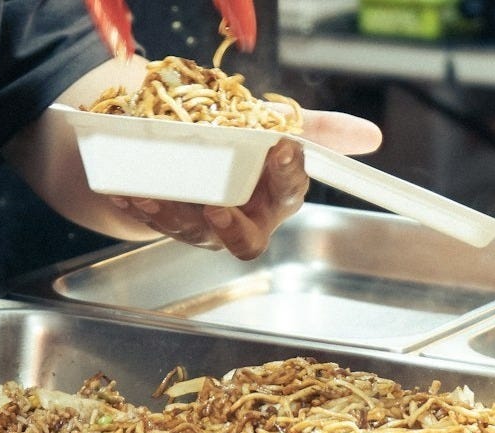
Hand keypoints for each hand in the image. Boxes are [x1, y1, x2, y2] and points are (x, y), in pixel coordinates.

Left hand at [110, 109, 381, 259]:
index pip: (290, 191)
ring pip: (193, 233)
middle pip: (246, 240)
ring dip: (171, 217)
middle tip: (215, 209)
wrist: (194, 162)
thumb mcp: (279, 131)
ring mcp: (205, 228)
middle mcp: (244, 219)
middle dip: (229, 228)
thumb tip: (371, 136)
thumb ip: (321, 132)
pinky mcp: (170, 224)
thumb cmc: (244, 148)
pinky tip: (122, 192)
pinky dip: (138, 208)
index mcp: (276, 198)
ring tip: (151, 194)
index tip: (282, 147)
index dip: (287, 174)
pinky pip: (155, 223)